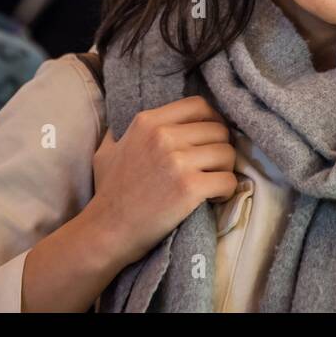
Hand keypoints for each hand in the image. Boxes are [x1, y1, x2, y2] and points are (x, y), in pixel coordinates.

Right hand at [88, 95, 237, 266]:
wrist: (106, 230)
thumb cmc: (108, 193)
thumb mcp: (108, 151)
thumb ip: (121, 131)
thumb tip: (123, 121)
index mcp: (147, 122)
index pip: (199, 106)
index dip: (212, 121)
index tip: (210, 139)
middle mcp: (163, 135)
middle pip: (218, 130)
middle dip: (220, 149)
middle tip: (212, 167)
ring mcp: (177, 161)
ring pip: (228, 154)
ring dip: (225, 170)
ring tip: (213, 183)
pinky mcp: (189, 187)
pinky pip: (228, 180)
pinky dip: (227, 190)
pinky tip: (214, 197)